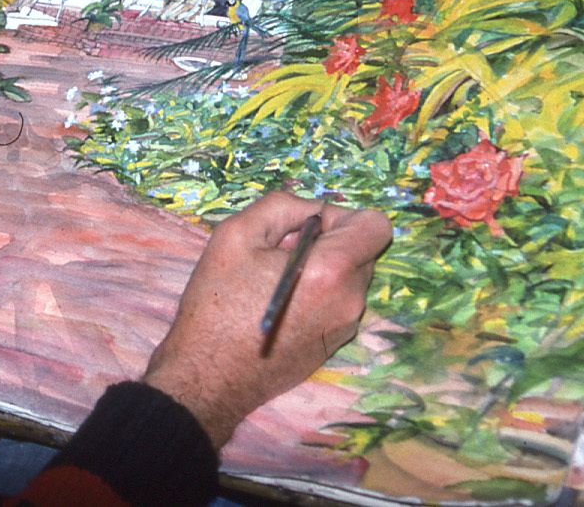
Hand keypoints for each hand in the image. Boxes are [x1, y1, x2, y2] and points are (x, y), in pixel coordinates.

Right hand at [142, 192, 391, 447]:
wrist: (208, 376)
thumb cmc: (217, 303)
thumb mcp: (236, 235)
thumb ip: (281, 207)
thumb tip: (310, 211)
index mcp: (332, 271)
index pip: (375, 225)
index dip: (341, 216)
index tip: (305, 227)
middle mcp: (350, 301)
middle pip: (360, 251)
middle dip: (326, 242)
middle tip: (278, 254)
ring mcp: (345, 328)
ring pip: (348, 278)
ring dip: (320, 269)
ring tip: (273, 281)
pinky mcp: (334, 346)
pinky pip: (337, 304)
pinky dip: (316, 295)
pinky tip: (278, 305)